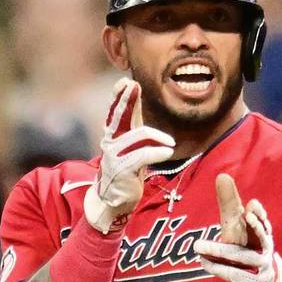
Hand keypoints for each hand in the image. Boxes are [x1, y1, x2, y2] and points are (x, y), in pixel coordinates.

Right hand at [84, 78, 175, 233]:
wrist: (115, 199)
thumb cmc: (128, 168)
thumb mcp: (132, 143)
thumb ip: (134, 122)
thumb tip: (137, 98)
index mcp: (115, 134)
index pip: (117, 110)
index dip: (120, 96)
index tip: (126, 82)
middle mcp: (111, 141)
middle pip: (119, 115)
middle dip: (126, 99)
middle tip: (133, 85)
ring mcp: (115, 155)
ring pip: (138, 136)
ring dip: (158, 137)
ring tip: (170, 142)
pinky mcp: (123, 169)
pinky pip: (142, 155)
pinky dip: (157, 152)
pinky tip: (167, 153)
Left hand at [193, 176, 281, 281]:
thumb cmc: (246, 247)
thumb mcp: (237, 225)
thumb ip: (230, 203)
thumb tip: (222, 175)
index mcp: (260, 233)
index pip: (261, 222)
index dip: (258, 216)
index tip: (251, 206)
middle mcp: (263, 248)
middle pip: (258, 237)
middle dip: (252, 226)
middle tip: (244, 213)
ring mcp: (259, 266)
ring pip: (241, 257)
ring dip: (220, 251)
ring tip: (199, 247)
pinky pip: (234, 274)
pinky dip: (218, 268)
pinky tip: (202, 261)